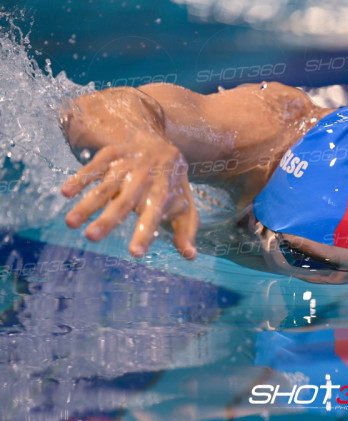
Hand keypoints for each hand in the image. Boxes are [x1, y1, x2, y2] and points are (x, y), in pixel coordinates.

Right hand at [61, 141, 198, 258]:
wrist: (162, 146)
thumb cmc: (171, 187)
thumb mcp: (184, 208)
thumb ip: (186, 232)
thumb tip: (190, 256)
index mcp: (163, 194)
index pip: (154, 216)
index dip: (144, 233)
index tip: (135, 253)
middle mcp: (145, 179)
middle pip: (125, 202)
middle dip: (108, 219)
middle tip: (91, 238)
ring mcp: (127, 166)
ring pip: (105, 186)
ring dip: (87, 204)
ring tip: (71, 223)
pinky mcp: (111, 155)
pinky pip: (95, 166)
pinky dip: (81, 178)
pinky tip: (66, 192)